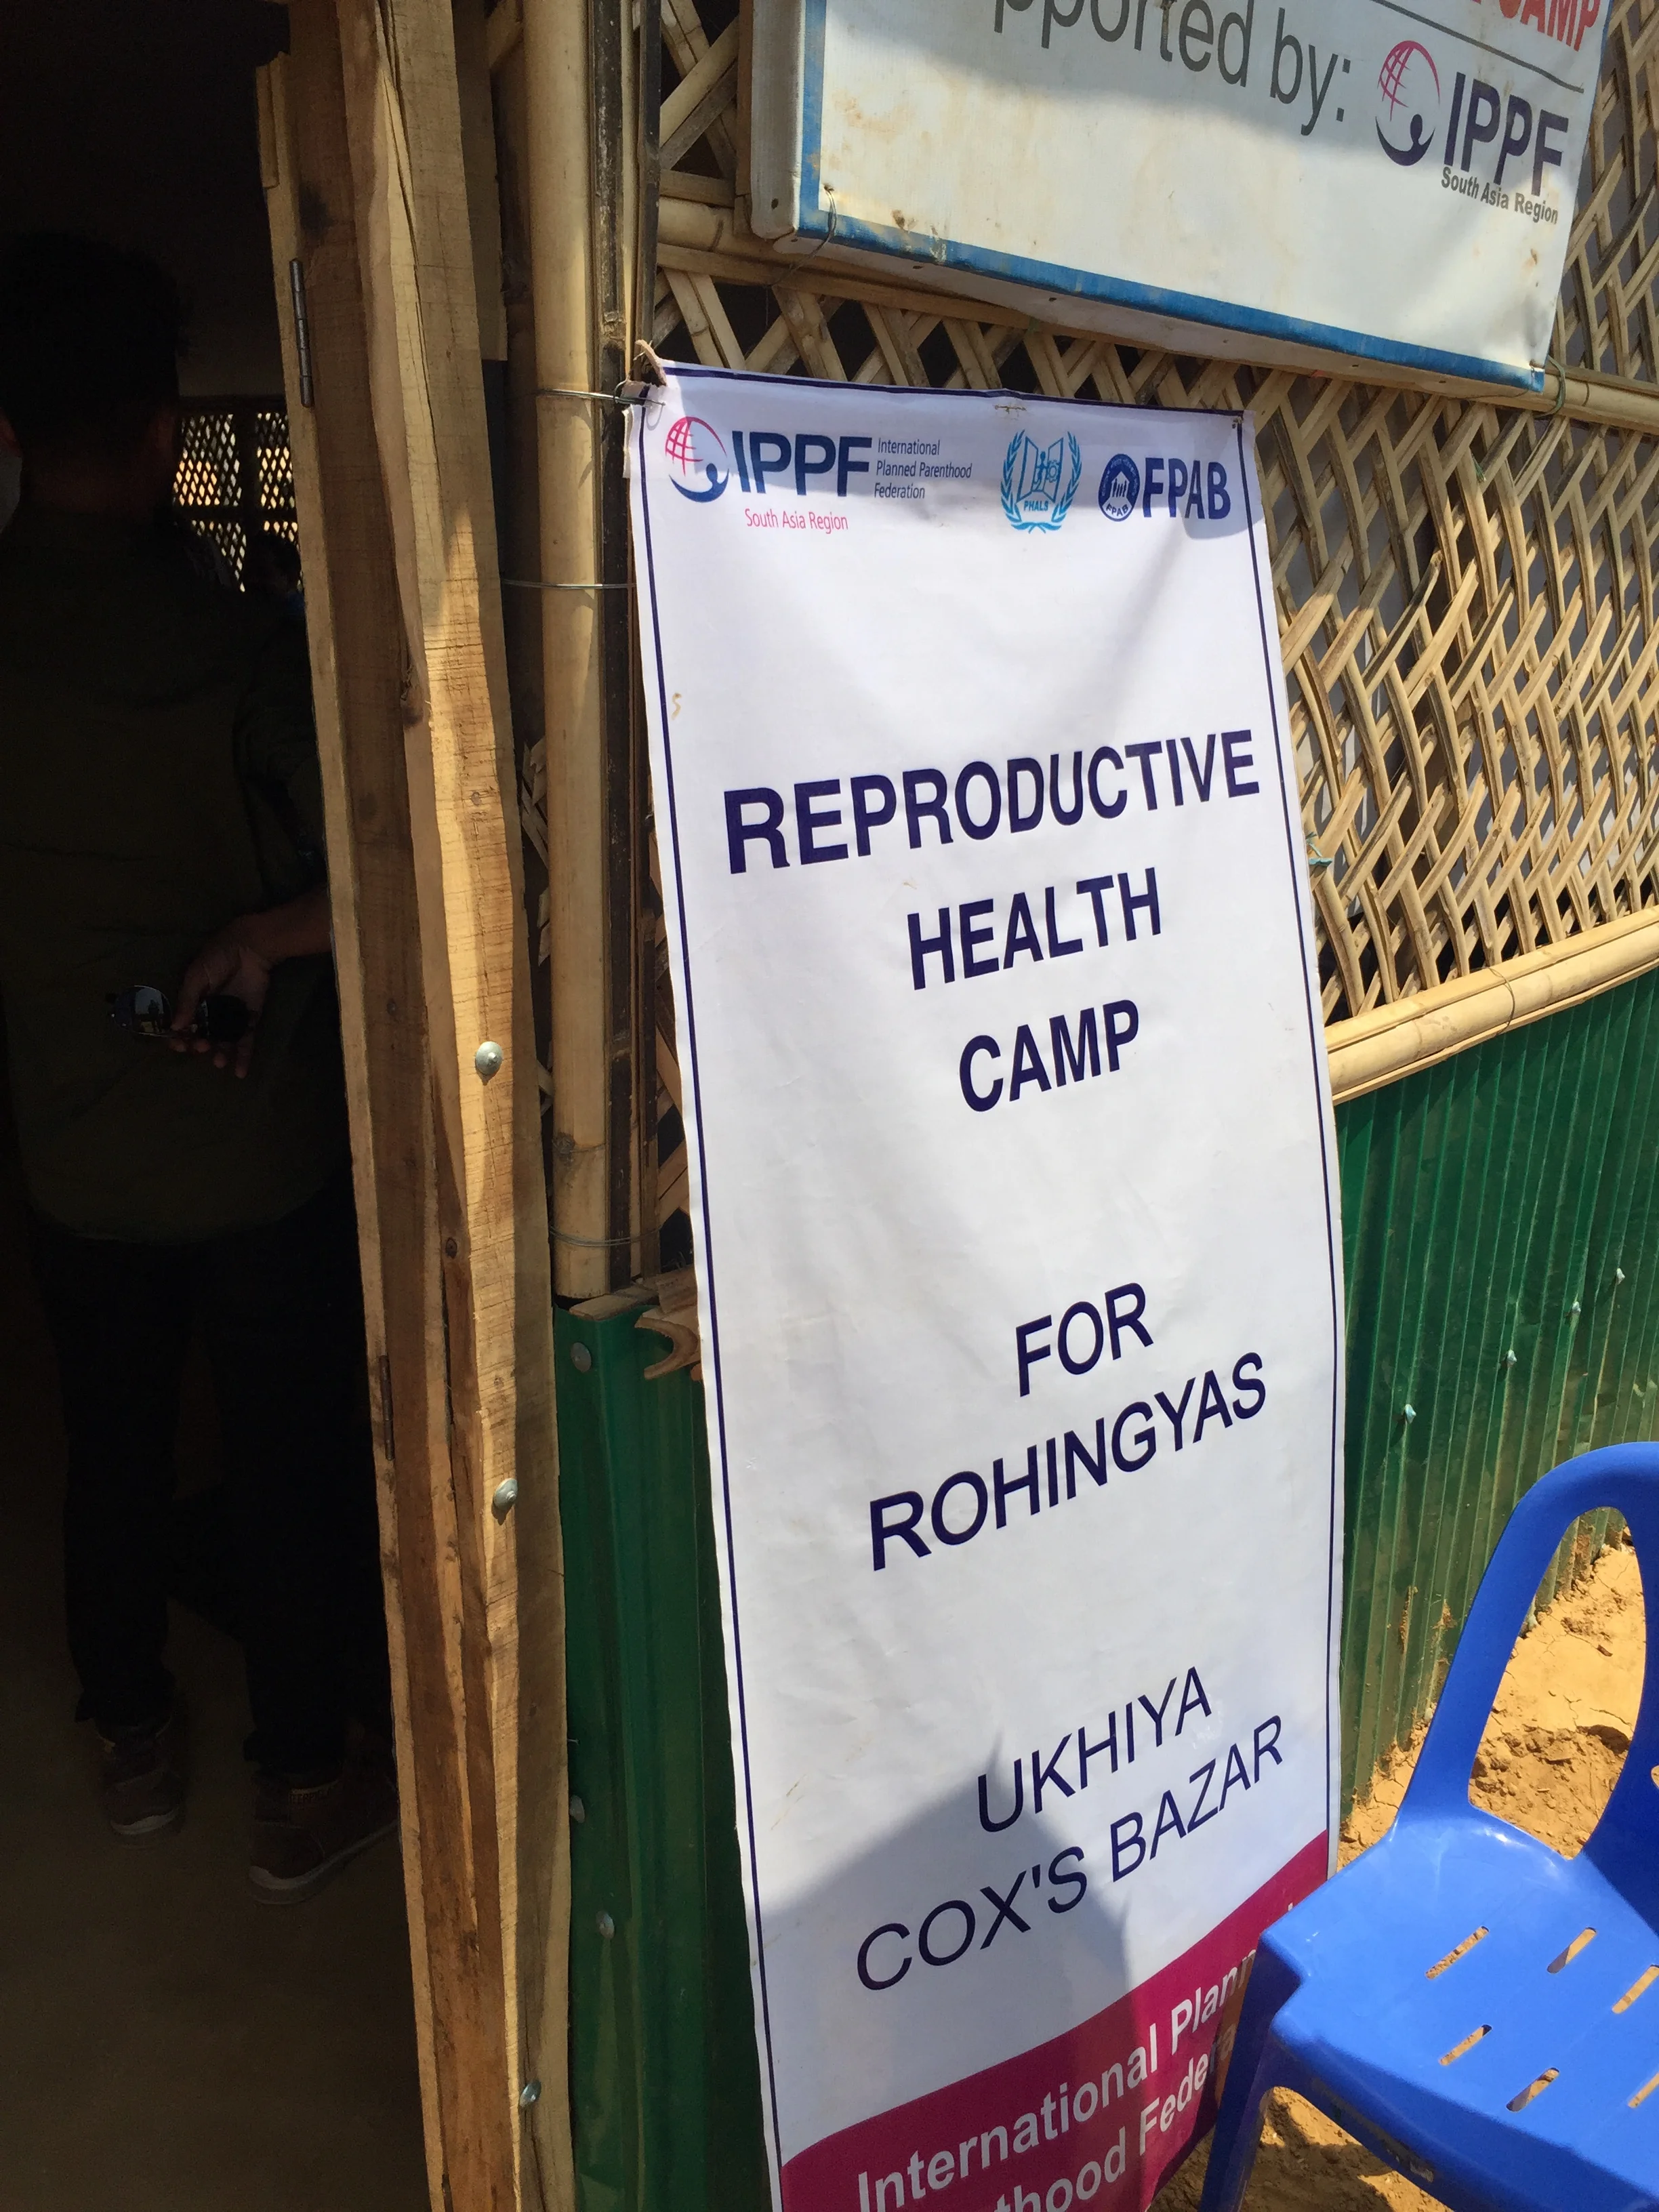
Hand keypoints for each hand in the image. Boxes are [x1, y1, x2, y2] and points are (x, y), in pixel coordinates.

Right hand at [170, 884, 330, 1077]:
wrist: (250, 947)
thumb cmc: (218, 957)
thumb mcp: (197, 976)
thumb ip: (187, 1000)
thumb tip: (175, 1026)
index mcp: (194, 1001)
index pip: (183, 1025)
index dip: (179, 1038)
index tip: (180, 1045)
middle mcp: (211, 1012)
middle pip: (202, 1036)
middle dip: (199, 1046)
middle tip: (202, 1048)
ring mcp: (230, 1016)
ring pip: (223, 1041)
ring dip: (220, 1054)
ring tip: (219, 1062)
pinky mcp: (250, 1018)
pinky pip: (246, 1040)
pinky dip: (244, 1056)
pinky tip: (240, 1072)